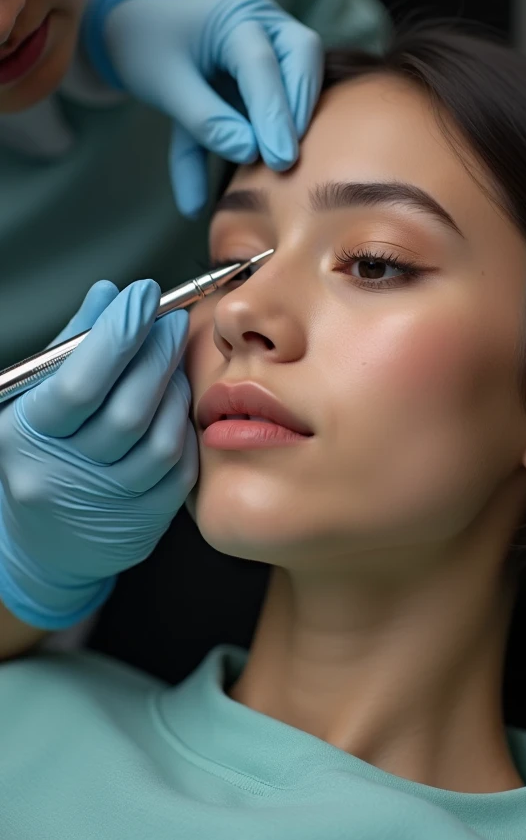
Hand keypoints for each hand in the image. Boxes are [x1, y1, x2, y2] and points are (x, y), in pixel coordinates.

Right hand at [0, 281, 197, 629]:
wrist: (45, 544)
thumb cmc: (41, 456)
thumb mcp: (35, 399)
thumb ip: (72, 346)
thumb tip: (107, 296)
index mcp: (27, 437)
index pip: (80, 382)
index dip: (118, 333)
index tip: (143, 295)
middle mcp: (64, 475)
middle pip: (128, 409)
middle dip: (157, 353)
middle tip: (173, 321)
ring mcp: (107, 503)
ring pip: (160, 439)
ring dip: (176, 390)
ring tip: (173, 362)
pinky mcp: (142, 521)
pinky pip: (179, 467)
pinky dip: (183, 428)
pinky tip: (177, 405)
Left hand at [86, 0, 323, 216]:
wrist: (142, 30)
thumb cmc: (149, 51)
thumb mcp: (165, 86)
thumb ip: (204, 119)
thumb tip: (249, 153)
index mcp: (234, 16)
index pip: (261, 63)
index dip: (272, 113)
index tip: (279, 159)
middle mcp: (264, 24)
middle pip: (303, 55)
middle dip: (298, 108)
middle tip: (287, 159)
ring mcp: (276, 45)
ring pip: (306, 73)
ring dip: (299, 117)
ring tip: (283, 162)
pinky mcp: (276, 74)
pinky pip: (288, 99)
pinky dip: (281, 129)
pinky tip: (268, 163)